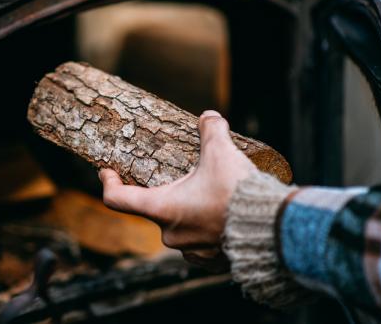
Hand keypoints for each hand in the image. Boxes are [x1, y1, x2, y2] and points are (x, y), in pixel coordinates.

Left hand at [99, 110, 257, 270]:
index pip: (118, 199)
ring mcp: (192, 251)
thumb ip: (210, 129)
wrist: (273, 229)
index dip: (109, 182)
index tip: (107, 171)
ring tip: (209, 196)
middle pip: (155, 209)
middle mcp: (171, 235)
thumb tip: (208, 117)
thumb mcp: (221, 151)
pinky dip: (206, 229)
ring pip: (180, 227)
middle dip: (167, 192)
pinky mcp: (212, 262)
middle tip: (186, 176)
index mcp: (163, 208)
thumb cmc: (239, 191)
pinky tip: (222, 218)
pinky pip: (200, 243)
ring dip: (188, 212)